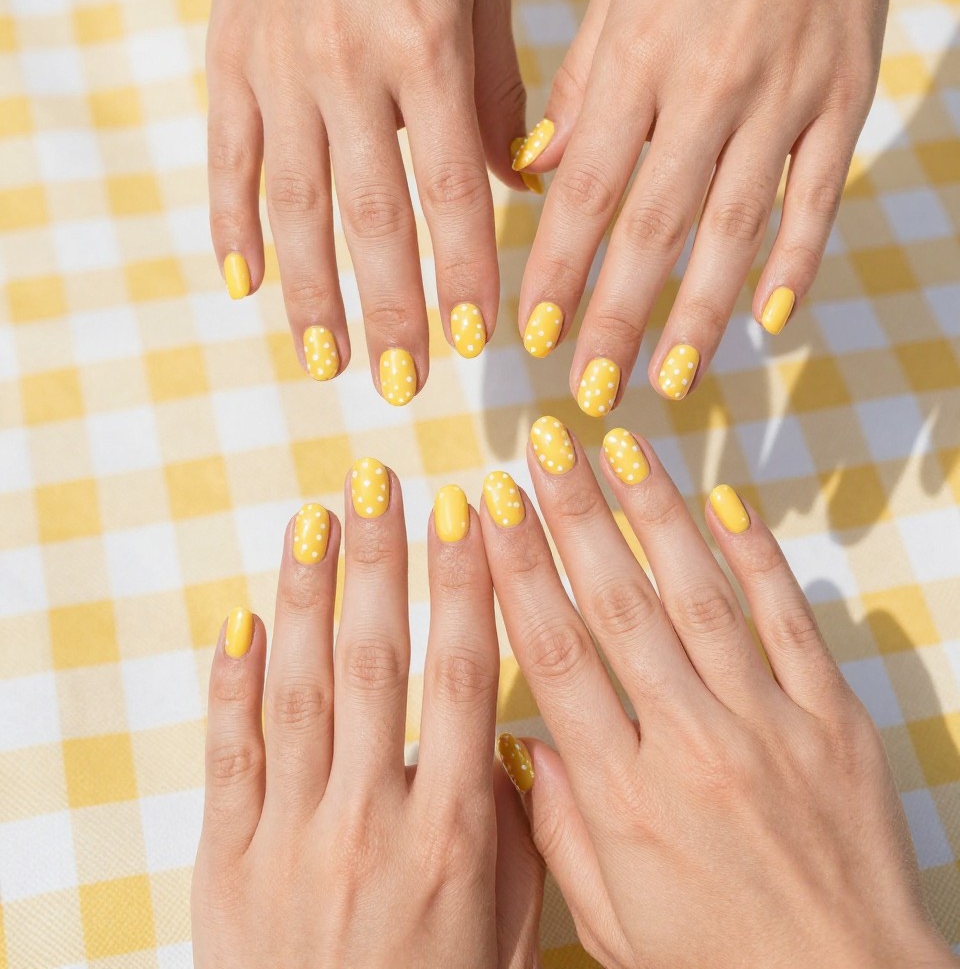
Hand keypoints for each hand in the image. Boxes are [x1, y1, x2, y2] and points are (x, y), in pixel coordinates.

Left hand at [192, 473, 542, 967]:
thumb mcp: (506, 933)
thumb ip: (513, 831)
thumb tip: (510, 738)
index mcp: (452, 834)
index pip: (461, 679)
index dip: (463, 587)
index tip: (465, 513)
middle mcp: (370, 819)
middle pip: (375, 661)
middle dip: (379, 560)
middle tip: (379, 479)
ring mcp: (290, 833)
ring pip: (297, 686)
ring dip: (305, 591)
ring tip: (314, 516)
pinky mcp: (226, 857)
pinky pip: (228, 749)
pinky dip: (229, 678)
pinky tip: (239, 612)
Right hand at [204, 0, 525, 400]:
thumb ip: (502, 93)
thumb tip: (520, 189)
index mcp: (428, 50)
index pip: (450, 189)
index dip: (462, 273)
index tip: (474, 344)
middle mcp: (350, 70)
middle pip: (371, 217)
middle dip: (389, 309)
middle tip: (403, 386)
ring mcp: (281, 71)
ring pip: (295, 206)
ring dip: (312, 293)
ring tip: (326, 361)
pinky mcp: (231, 65)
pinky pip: (229, 160)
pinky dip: (233, 224)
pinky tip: (245, 284)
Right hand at [480, 419, 951, 967]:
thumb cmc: (716, 964)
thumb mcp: (612, 918)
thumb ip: (560, 825)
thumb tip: (522, 740)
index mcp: (626, 797)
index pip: (556, 657)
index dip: (518, 572)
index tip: (491, 510)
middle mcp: (691, 747)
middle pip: (618, 608)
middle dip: (574, 518)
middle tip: (542, 448)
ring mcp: (767, 727)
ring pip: (698, 597)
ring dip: (654, 514)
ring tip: (618, 447)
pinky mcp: (831, 722)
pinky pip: (788, 622)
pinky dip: (756, 557)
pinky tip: (724, 501)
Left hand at [512, 0, 914, 410]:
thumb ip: (579, 84)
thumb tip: (539, 170)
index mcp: (638, 57)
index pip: (587, 186)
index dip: (557, 266)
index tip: (531, 333)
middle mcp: (706, 86)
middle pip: (655, 224)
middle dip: (617, 315)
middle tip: (591, 389)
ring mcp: (781, 97)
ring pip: (734, 227)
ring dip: (699, 312)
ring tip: (672, 379)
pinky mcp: (841, 101)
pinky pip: (816, 197)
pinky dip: (795, 260)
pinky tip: (769, 319)